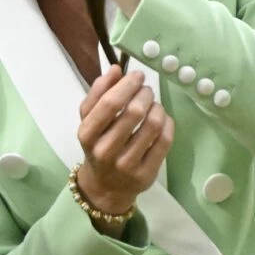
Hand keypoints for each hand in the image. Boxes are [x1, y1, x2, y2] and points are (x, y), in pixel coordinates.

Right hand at [76, 65, 173, 214]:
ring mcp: (127, 165)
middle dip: (144, 94)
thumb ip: (98, 93)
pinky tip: (162, 118)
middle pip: (134, 113)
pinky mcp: (147, 174)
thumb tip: (115, 69)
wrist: (105, 185)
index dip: (127, 85)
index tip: (137, 76)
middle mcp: (105, 151)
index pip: (109, 104)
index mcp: (87, 135)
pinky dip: (167, 123)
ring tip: (153, 104)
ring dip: (157, 107)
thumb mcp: (88, 119)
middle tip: (146, 90)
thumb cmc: (97, 144)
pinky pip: (165, 141)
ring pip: (153, 125)